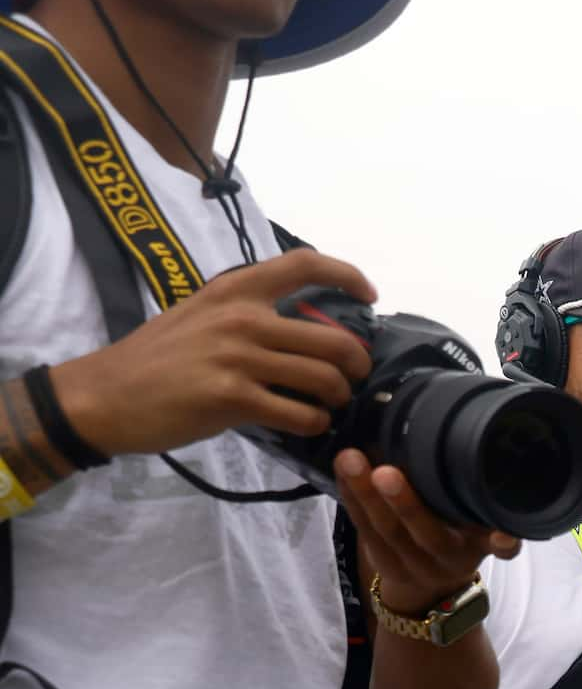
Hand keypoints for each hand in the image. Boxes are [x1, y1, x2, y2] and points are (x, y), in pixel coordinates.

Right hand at [46, 247, 379, 458]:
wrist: (105, 394)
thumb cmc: (155, 358)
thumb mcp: (200, 316)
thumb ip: (247, 316)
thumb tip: (301, 329)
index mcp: (234, 290)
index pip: (304, 265)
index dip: (348, 276)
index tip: (369, 295)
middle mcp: (241, 318)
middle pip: (333, 338)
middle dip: (356, 363)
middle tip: (353, 377)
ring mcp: (238, 357)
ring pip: (324, 378)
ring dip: (338, 396)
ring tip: (329, 404)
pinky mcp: (233, 397)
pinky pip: (301, 413)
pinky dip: (314, 423)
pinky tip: (307, 423)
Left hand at [335, 449, 519, 616]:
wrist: (431, 585)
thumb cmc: (459, 539)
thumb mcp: (480, 528)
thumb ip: (487, 505)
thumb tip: (482, 452)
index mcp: (477, 547)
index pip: (492, 546)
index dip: (501, 544)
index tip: (503, 536)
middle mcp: (446, 560)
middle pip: (427, 536)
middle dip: (405, 505)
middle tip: (386, 472)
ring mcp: (411, 565)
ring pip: (385, 532)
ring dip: (364, 494)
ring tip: (349, 460)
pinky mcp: (382, 561)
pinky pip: (362, 528)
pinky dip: (350, 498)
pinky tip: (340, 472)